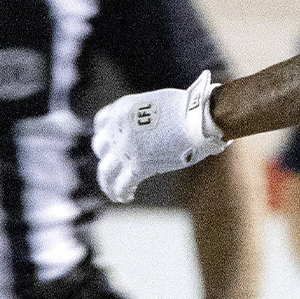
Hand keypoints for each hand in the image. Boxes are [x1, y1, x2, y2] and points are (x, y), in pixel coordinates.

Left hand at [92, 70, 227, 203]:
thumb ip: (146, 114)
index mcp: (123, 109)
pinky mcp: (138, 167)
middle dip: (107, 157)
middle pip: (100, 147)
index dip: (106, 134)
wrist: (199, 118)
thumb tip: (155, 127)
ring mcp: (126, 149)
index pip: (101, 122)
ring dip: (108, 182)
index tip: (112, 143)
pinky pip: (121, 185)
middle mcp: (118, 128)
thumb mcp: (158, 102)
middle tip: (118, 165)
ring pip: (105, 171)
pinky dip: (121, 193)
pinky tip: (127, 197)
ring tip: (114, 191)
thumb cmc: (190, 108)